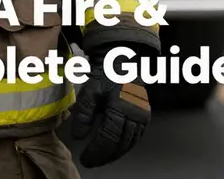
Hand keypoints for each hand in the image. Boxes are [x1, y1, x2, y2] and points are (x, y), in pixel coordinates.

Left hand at [71, 44, 151, 167]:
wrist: (121, 62)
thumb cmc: (104, 75)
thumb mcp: (89, 91)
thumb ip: (83, 114)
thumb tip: (78, 136)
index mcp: (121, 107)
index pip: (109, 138)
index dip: (97, 151)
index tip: (85, 158)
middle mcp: (135, 114)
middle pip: (120, 145)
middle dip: (105, 156)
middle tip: (91, 161)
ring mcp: (142, 117)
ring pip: (129, 144)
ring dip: (115, 154)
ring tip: (100, 158)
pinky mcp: (145, 118)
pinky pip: (135, 138)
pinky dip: (124, 146)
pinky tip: (113, 149)